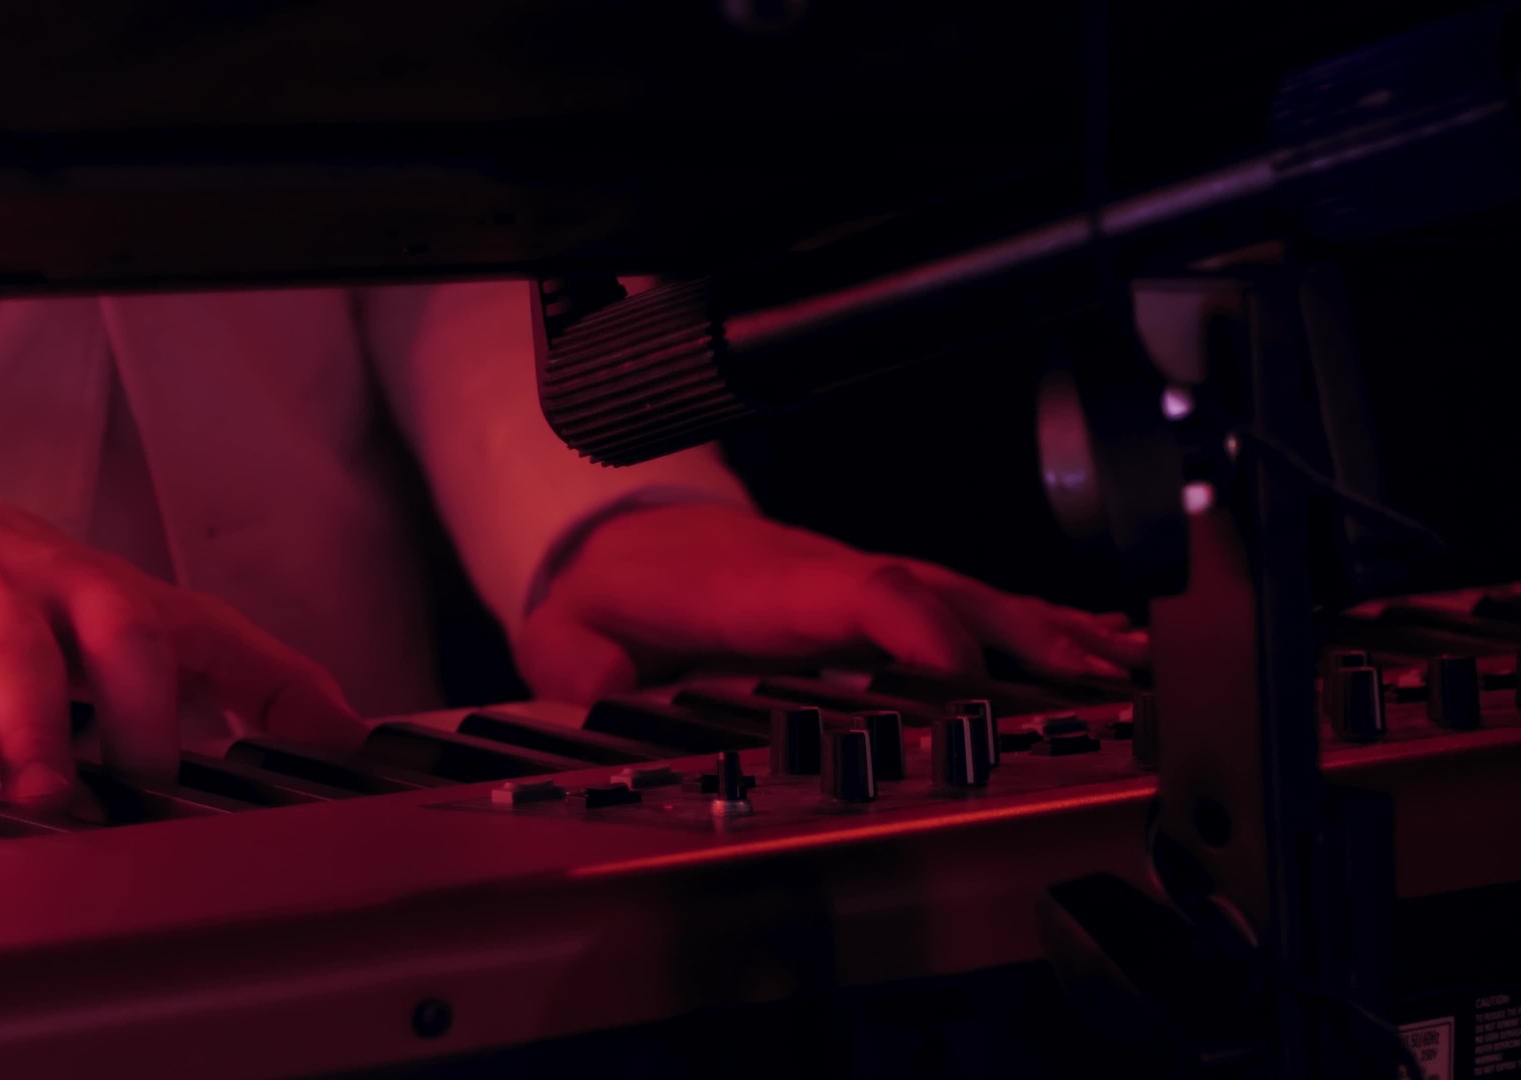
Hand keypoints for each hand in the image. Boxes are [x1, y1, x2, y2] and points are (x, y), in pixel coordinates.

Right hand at [0, 492, 360, 821]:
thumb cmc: (54, 591)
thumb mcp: (153, 613)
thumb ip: (251, 669)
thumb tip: (349, 731)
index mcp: (96, 592)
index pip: (137, 633)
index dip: (151, 701)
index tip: (160, 774)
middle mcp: (13, 598)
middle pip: (32, 653)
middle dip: (46, 721)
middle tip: (59, 792)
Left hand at [515, 504, 1148, 701]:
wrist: (610, 539)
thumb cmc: (609, 589)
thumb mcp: (571, 634)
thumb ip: (587, 673)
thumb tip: (607, 705)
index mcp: (761, 585)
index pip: (858, 590)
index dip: (919, 628)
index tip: (963, 678)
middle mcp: (821, 575)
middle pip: (937, 590)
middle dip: (1019, 633)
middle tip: (1094, 677)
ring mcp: (850, 579)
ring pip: (961, 594)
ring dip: (1042, 630)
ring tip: (1121, 662)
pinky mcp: (864, 594)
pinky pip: (956, 602)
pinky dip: (1025, 622)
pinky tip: (1086, 640)